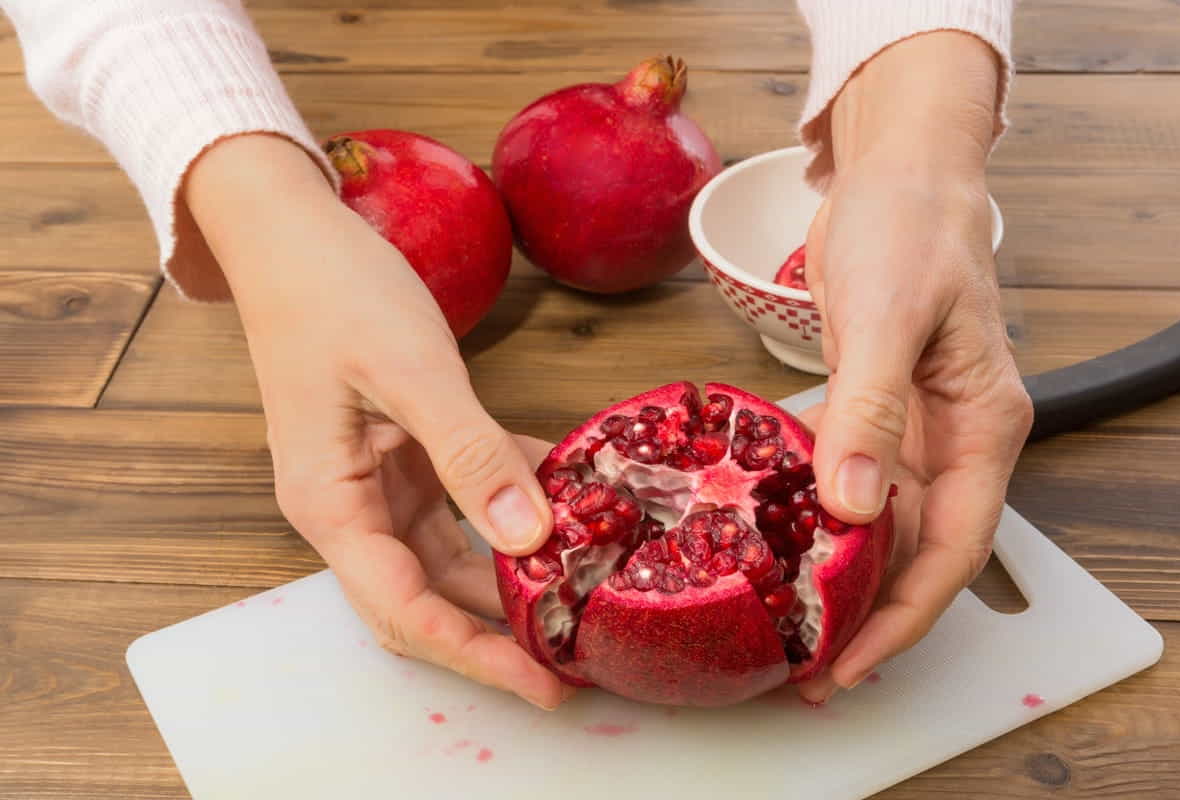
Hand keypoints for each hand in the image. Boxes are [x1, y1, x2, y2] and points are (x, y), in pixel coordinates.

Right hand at [185, 134, 569, 708]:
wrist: (297, 236)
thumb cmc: (334, 294)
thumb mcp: (409, 371)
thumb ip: (469, 453)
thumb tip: (529, 536)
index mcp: (331, 505)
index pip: (405, 610)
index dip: (476, 654)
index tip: (545, 683)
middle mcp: (352, 509)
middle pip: (428, 598)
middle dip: (499, 633)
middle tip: (578, 656)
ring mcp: (378, 484)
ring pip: (452, 556)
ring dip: (512, 575)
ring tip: (583, 592)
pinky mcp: (405, 455)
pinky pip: (465, 500)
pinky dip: (513, 504)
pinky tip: (571, 501)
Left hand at [796, 33, 1032, 699]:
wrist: (896, 173)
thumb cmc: (909, 228)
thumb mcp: (889, 316)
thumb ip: (871, 412)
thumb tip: (853, 508)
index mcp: (982, 428)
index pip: (952, 549)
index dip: (903, 614)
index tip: (851, 661)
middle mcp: (955, 441)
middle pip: (919, 553)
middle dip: (868, 615)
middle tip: (805, 665)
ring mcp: (914, 429)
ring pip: (883, 527)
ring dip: (841, 576)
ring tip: (787, 622)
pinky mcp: (872, 411)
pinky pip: (848, 482)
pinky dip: (817, 519)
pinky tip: (776, 545)